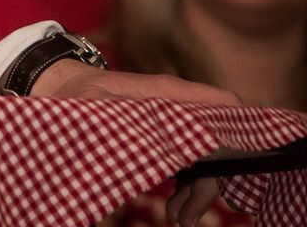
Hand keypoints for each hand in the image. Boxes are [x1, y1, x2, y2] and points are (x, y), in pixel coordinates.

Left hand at [30, 60, 240, 226]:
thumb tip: (156, 146)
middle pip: (218, 145)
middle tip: (187, 215)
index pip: (221, 105)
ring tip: (179, 218)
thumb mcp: (93, 104)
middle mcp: (177, 108)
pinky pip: (190, 167)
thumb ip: (124, 121)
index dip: (242, 131)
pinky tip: (175, 211)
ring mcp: (174, 126)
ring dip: (199, 193)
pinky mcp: (166, 141)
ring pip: (206, 162)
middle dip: (210, 183)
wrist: (61, 91)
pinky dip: (188, 191)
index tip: (245, 165)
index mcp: (167, 93)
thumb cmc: (79, 93)